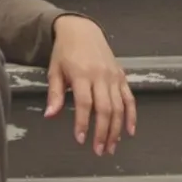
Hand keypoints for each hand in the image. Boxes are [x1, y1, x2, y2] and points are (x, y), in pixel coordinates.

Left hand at [44, 15, 135, 156]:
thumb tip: (50, 115)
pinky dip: (131, 116)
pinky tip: (129, 131)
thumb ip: (54, 94)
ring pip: (119, 107)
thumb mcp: (54, 70)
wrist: (81, 30)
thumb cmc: (65, 52)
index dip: (83, 123)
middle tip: (98, 150)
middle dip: (102, 132)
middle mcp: (100, 76)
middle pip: (105, 108)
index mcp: (82, 74)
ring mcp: (113, 77)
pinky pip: (129, 99)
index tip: (81, 139)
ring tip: (110, 147)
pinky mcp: (121, 77)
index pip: (85, 104)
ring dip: (116, 129)